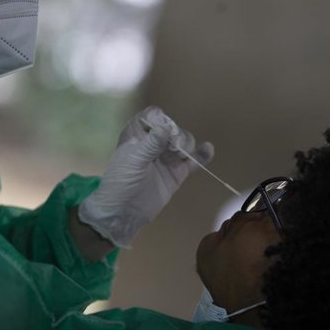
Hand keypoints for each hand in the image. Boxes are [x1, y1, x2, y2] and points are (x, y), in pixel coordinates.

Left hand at [78, 106, 213, 247]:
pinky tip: (208, 149)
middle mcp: (153, 143)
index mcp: (138, 135)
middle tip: (173, 148)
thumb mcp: (133, 161)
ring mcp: (166, 157)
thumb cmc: (121, 183)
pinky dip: (202, 154)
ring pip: (185, 142)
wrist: (124, 213)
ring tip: (180, 156)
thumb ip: (150, 144)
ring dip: (187, 145)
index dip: (160, 120)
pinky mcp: (177, 172)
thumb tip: (165, 129)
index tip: (163, 132)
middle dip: (177, 135)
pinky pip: (193, 160)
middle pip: (173, 128)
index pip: (153, 116)